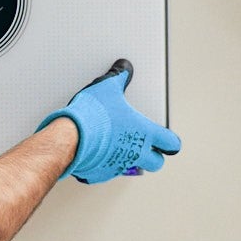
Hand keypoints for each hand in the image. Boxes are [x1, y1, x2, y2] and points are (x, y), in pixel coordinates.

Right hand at [44, 60, 180, 184]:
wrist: (70, 137)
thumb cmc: (93, 114)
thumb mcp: (108, 87)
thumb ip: (119, 77)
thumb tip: (124, 67)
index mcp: (144, 132)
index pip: (171, 143)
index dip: (170, 142)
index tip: (168, 141)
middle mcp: (136, 152)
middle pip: (156, 163)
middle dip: (153, 156)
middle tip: (146, 148)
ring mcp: (119, 166)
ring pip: (131, 168)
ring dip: (127, 159)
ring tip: (114, 146)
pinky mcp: (100, 173)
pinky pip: (106, 171)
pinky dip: (103, 164)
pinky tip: (94, 153)